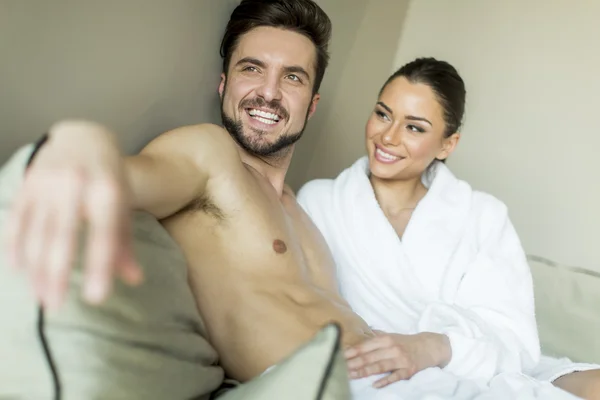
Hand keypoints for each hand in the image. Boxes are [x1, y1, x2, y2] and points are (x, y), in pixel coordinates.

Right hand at [4, 120, 141, 309]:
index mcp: (108, 190)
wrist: (83, 136)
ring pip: (36, 234)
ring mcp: (47, 183)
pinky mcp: (27, 183)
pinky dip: (15, 247)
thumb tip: (135, 279)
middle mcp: (76, 184)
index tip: (97, 299)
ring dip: (35, 269)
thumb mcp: (122, 203)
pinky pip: (17, 221)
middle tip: (56, 307)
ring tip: (41, 296)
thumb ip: (125, 241)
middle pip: (62, 238)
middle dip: (57, 275)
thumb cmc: (109, 177)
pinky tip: (18, 270)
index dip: (100, 267)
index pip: (104, 235)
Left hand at [345, 331, 450, 387]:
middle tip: (339, 367)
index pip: (364, 346)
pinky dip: (385, 381)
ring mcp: (401, 359)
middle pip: (369, 357)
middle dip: (353, 363)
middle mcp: (392, 348)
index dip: (351, 352)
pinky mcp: (409, 369)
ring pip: (379, 366)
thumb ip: (375, 336)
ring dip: (364, 372)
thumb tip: (358, 335)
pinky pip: (395, 376)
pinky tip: (375, 385)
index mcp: (385, 339)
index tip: (339, 356)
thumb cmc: (406, 342)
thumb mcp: (391, 335)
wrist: (430, 345)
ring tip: (351, 376)